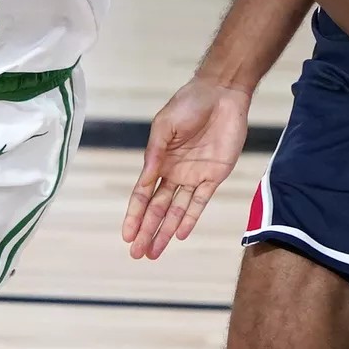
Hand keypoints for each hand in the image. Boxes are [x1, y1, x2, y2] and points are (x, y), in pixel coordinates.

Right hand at [121, 77, 252, 259]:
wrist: (221, 94)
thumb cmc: (188, 104)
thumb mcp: (164, 126)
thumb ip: (155, 154)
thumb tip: (145, 180)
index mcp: (158, 161)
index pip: (142, 195)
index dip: (134, 216)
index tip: (126, 236)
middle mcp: (174, 173)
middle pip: (158, 209)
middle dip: (147, 231)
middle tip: (137, 254)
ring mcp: (194, 177)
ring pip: (176, 211)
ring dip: (165, 231)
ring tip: (155, 252)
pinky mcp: (214, 176)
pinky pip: (200, 202)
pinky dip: (190, 218)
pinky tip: (179, 233)